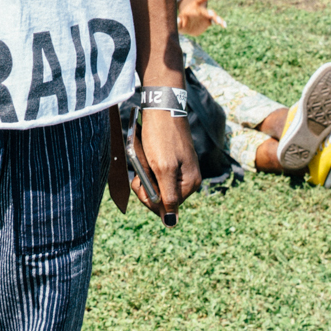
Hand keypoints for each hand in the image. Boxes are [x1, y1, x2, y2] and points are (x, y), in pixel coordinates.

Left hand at [133, 110, 200, 224]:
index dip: (149, 199)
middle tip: (141, 169)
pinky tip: (146, 155)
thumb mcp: (162, 169)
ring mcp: (181, 169)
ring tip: (144, 159)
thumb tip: (170, 223)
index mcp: (190, 184)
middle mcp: (189, 179)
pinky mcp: (173, 160)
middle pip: (162, 197)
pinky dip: (148, 166)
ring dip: (146, 175)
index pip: (166, 208)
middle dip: (147, 186)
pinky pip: (157, 172)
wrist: (161, 108)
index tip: (141, 183)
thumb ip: (168, 197)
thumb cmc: (161, 137)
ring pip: (157, 184)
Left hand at [176, 0, 224, 34]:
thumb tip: (178, 20)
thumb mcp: (178, 23)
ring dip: (217, 18)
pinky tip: (224, 25)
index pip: (199, 0)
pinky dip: (221, 23)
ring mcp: (206, 16)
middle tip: (211, 14)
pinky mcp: (208, 21)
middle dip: (209, 12)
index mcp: (193, 7)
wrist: (186, 26)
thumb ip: (178, 22)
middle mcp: (201, 10)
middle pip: (206, 11)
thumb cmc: (181, 22)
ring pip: (213, 15)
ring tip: (220, 22)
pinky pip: (216, 21)